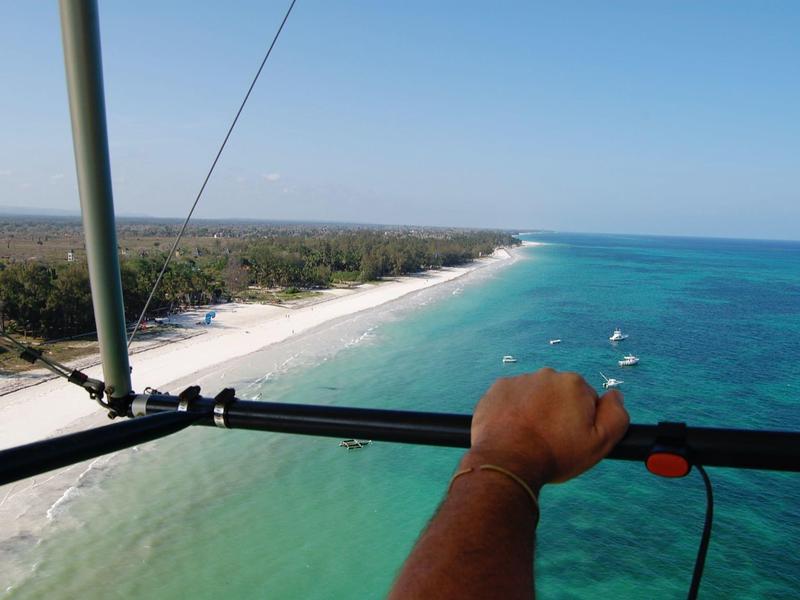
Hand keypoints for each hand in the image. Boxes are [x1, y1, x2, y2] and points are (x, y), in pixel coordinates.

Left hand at [465, 368, 628, 490]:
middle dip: (557, 412)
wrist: (507, 461)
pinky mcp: (498, 389)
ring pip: (535, 395)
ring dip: (534, 410)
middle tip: (550, 439)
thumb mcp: (599, 443)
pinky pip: (512, 398)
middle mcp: (547, 375)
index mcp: (573, 384)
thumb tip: (615, 394)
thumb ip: (616, 415)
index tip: (570, 437)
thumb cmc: (554, 454)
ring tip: (529, 437)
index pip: (585, 400)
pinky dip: (513, 410)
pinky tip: (512, 430)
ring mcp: (520, 380)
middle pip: (559, 395)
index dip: (580, 421)